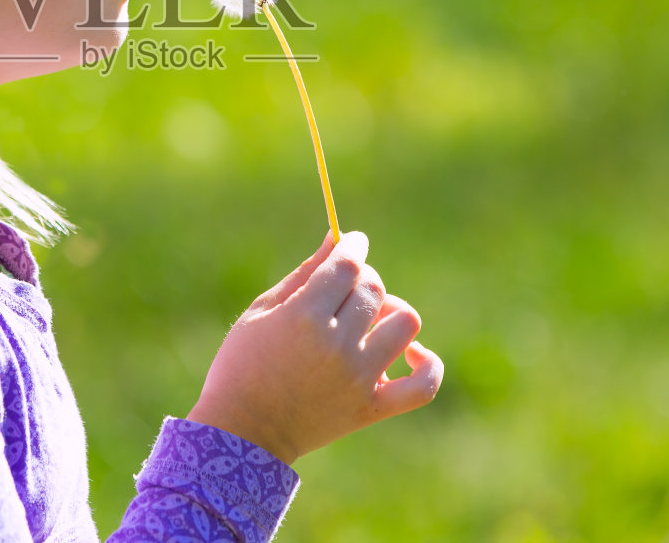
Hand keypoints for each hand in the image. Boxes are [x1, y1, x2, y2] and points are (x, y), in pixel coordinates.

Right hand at [185, 229, 442, 465]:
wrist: (245, 431)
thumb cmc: (242, 364)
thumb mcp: (263, 311)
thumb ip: (306, 273)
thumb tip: (337, 237)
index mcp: (304, 318)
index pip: (348, 266)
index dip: (354, 247)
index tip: (354, 242)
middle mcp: (336, 345)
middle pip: (375, 289)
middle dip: (363, 277)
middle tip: (344, 287)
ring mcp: (359, 378)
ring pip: (404, 323)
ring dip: (390, 311)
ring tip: (369, 320)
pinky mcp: (372, 408)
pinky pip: (423, 385)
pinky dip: (427, 365)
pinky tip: (412, 353)